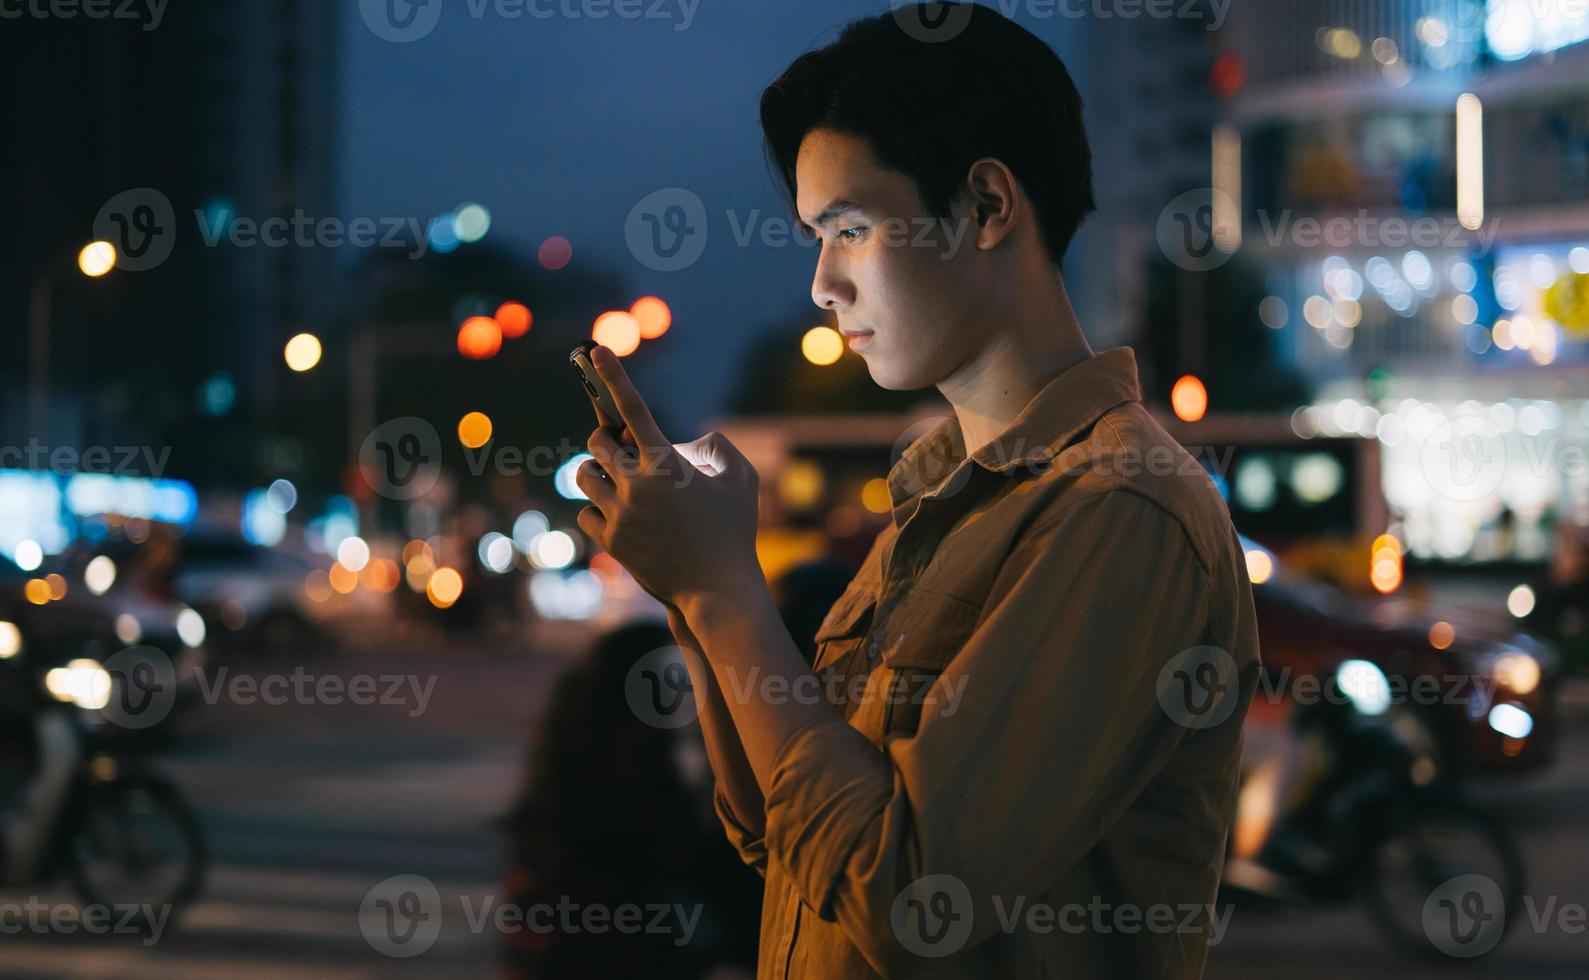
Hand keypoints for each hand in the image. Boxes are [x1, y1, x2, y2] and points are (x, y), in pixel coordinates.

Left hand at [573, 345, 761, 606]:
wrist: (718, 590)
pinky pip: (585, 512)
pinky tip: (618, 516)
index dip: (614, 376)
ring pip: (584, 476)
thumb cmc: (734, 532)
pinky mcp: (610, 541)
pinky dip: (596, 509)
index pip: (634, 408)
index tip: (596, 351)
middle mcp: (637, 484)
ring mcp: (620, 514)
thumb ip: (718, 448)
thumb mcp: (740, 480)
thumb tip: (691, 441)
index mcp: (667, 463)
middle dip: (606, 440)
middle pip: (598, 441)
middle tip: (620, 450)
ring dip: (597, 473)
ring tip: (617, 482)